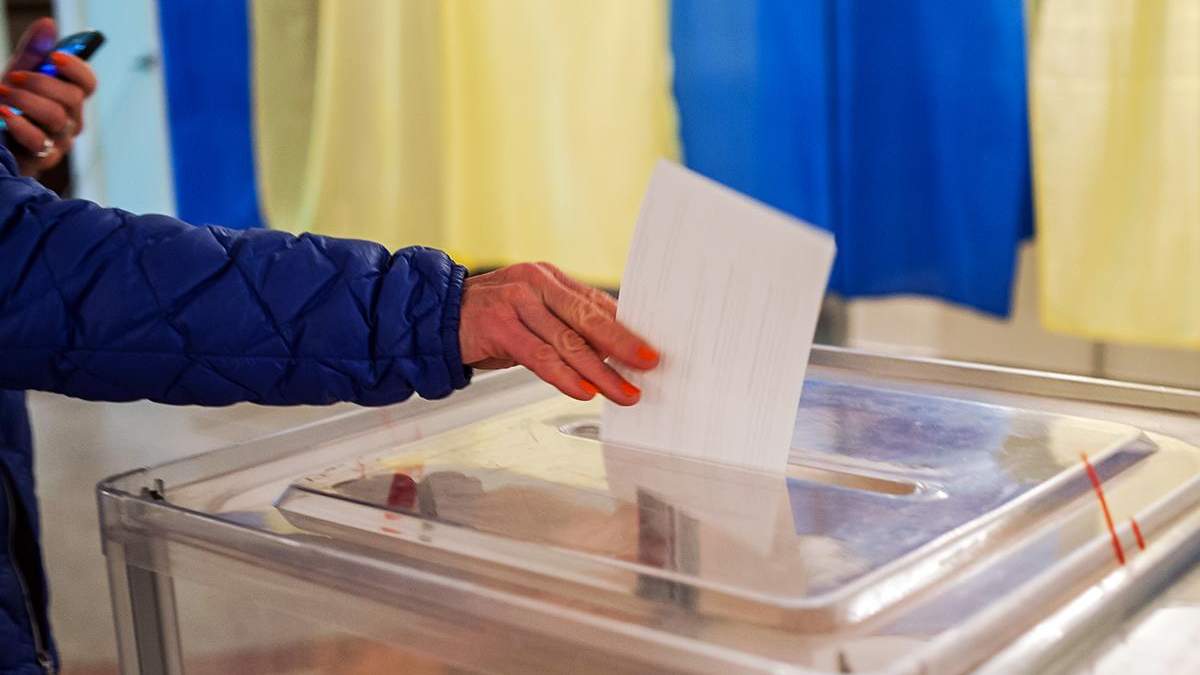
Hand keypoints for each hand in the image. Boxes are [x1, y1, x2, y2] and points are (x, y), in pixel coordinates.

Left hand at [0, 18, 97, 175]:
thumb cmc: (11, 104)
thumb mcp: (19, 73)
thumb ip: (34, 50)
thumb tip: (48, 24)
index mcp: (70, 97)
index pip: (88, 83)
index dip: (77, 69)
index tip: (56, 57)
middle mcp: (71, 120)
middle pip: (73, 98)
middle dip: (41, 83)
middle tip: (14, 77)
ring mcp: (60, 140)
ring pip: (56, 117)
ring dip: (25, 101)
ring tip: (2, 94)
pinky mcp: (44, 158)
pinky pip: (39, 140)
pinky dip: (19, 125)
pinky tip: (4, 115)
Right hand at [458, 263, 658, 405]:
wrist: (433, 317)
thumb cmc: (487, 321)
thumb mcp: (530, 314)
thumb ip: (564, 326)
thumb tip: (611, 352)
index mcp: (548, 278)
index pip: (596, 303)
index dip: (625, 327)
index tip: (649, 349)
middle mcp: (535, 283)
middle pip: (588, 317)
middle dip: (623, 344)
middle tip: (648, 364)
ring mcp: (515, 302)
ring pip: (567, 341)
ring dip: (601, 371)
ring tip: (624, 391)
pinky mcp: (498, 326)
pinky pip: (539, 355)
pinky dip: (564, 376)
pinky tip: (584, 390)